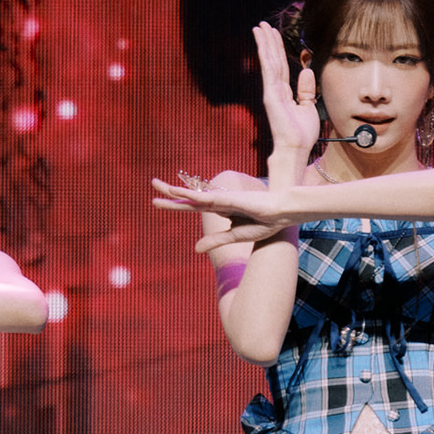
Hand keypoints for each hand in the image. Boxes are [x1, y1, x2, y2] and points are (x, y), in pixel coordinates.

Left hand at [150, 178, 294, 250]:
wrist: (282, 215)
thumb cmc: (263, 223)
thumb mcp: (235, 235)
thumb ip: (214, 240)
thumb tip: (195, 248)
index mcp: (218, 209)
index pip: (191, 205)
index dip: (175, 203)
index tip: (158, 201)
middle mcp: (217, 201)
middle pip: (188, 197)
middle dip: (170, 193)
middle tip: (152, 184)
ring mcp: (222, 199)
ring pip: (194, 195)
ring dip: (175, 191)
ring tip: (156, 185)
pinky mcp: (230, 199)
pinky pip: (208, 198)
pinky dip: (193, 196)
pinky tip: (180, 193)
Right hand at [256, 22, 321, 158]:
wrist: (296, 148)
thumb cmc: (302, 133)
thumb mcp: (309, 107)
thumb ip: (306, 90)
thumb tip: (306, 72)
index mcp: (283, 93)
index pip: (280, 66)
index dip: (277, 50)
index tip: (273, 35)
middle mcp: (274, 90)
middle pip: (272, 60)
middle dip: (268, 41)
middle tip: (262, 25)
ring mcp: (271, 91)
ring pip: (268, 61)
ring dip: (264, 42)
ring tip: (259, 27)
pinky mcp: (271, 94)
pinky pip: (269, 69)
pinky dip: (265, 53)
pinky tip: (262, 41)